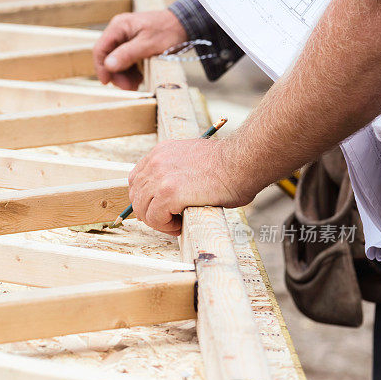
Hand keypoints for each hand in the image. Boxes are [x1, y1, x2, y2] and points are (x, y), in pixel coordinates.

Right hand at [93, 9, 186, 89]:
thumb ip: (128, 54)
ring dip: (124, 76)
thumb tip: (108, 65)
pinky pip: (126, 62)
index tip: (107, 83)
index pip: (100, 48)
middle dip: (116, 74)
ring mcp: (125, 39)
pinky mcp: (133, 46)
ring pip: (117, 62)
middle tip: (129, 88)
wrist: (184, 24)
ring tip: (136, 85)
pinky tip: (139, 79)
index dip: (101, 67)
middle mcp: (119, 31)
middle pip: (108, 57)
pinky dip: (131, 72)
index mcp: (119, 27)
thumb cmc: (168, 31)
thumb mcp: (148, 44)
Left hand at [128, 138, 250, 234]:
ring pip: (143, 211)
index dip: (147, 198)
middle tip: (171, 219)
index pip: (136, 180)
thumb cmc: (228, 166)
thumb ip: (176, 172)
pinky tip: (181, 223)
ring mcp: (161, 178)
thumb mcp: (193, 160)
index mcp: (161, 152)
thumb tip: (168, 196)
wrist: (243, 162)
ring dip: (159, 221)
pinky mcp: (169, 194)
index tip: (162, 208)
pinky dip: (166, 227)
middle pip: (136, 197)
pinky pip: (155, 219)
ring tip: (178, 222)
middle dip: (152, 213)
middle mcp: (156, 162)